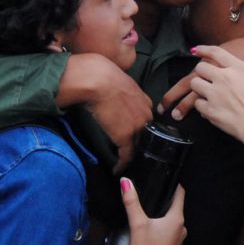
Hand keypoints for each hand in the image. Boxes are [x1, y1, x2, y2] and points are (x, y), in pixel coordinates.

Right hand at [58, 53, 152, 171]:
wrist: (97, 80)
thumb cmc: (101, 75)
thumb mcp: (119, 80)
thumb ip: (121, 91)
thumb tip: (110, 94)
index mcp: (145, 101)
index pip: (145, 120)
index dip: (139, 130)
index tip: (133, 138)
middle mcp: (146, 115)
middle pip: (144, 135)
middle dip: (138, 145)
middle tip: (128, 155)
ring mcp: (137, 127)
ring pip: (136, 146)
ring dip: (130, 156)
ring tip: (122, 164)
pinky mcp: (126, 137)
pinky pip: (127, 155)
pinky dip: (122, 164)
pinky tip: (117, 169)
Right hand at [122, 179, 185, 244]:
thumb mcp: (137, 223)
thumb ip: (131, 201)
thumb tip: (125, 182)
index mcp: (177, 219)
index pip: (180, 194)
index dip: (175, 184)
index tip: (167, 177)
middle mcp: (182, 228)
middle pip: (176, 207)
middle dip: (166, 199)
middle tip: (155, 190)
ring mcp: (178, 240)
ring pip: (173, 220)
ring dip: (164, 214)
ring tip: (151, 207)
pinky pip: (170, 232)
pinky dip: (163, 227)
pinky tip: (151, 227)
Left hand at [188, 45, 243, 149]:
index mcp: (239, 69)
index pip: (216, 52)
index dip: (204, 50)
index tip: (197, 50)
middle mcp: (224, 78)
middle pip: (201, 67)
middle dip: (201, 71)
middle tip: (205, 77)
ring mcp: (215, 94)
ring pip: (194, 83)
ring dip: (198, 87)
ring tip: (205, 92)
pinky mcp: (210, 110)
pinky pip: (197, 103)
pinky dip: (202, 106)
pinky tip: (209, 108)